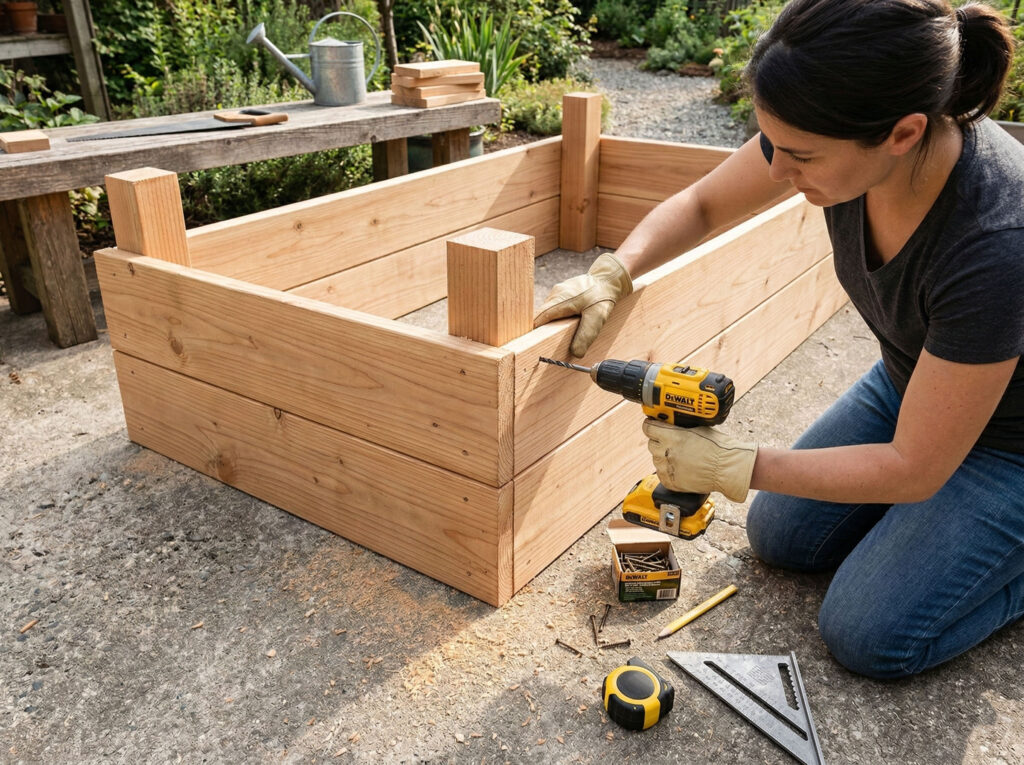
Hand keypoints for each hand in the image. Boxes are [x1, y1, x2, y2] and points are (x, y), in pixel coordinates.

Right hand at [533, 252, 632, 357]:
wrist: (608, 279)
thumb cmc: (602, 298)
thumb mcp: (596, 319)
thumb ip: (585, 336)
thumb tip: (576, 354)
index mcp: (559, 301)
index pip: (539, 318)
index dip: (536, 332)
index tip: (537, 343)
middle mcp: (555, 294)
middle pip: (542, 315)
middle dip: (546, 328)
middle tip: (553, 341)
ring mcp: (557, 291)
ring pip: (548, 310)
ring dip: (553, 321)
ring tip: (564, 330)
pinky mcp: (561, 291)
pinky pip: (554, 305)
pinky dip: (559, 314)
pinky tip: (570, 318)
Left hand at [642, 421, 756, 501]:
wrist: (727, 468)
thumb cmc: (718, 447)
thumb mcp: (698, 428)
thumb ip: (680, 426)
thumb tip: (671, 422)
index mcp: (672, 436)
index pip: (648, 428)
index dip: (651, 426)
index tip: (653, 426)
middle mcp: (666, 452)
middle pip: (651, 444)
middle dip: (659, 441)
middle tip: (671, 442)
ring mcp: (667, 469)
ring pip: (655, 459)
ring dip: (663, 456)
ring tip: (679, 456)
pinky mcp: (671, 482)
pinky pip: (661, 474)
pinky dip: (667, 471)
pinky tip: (680, 468)